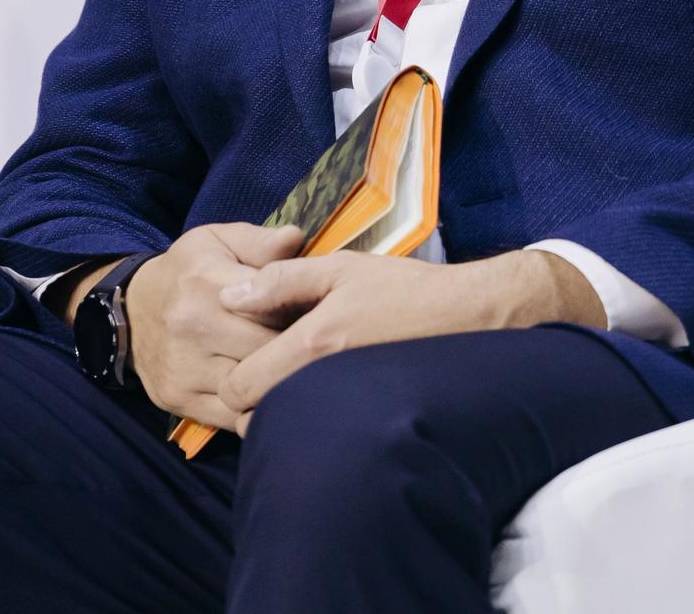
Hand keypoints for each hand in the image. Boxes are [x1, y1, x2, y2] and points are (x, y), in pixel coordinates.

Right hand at [123, 221, 305, 426]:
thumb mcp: (218, 240)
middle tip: (316, 347)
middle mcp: (193, 327)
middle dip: (297, 351)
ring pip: (252, 389)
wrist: (130, 309)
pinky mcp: (179, 400)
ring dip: (279, 384)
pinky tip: (271, 394)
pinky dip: (257, 410)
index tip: (321, 314)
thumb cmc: (187, 271)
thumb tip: (297, 238)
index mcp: (208, 282)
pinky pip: (233, 418)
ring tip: (297, 371)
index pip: (273, 307)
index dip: (304, 313)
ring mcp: (184, 369)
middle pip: (266, 351)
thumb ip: (260, 241)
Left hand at [216, 247, 604, 436]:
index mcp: (312, 344)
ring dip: (274, 404)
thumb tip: (228, 293)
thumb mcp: (340, 268)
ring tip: (287, 370)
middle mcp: (322, 383)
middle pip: (253, 415)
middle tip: (259, 362)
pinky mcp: (359, 416)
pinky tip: (316, 383)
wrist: (465, 318)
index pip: (240, 388)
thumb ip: (280, 280)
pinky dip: (303, 410)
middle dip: (248, 394)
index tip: (241, 351)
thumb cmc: (403, 288)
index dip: (230, 373)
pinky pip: (312, 425)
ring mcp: (342, 405)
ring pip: (281, 423)